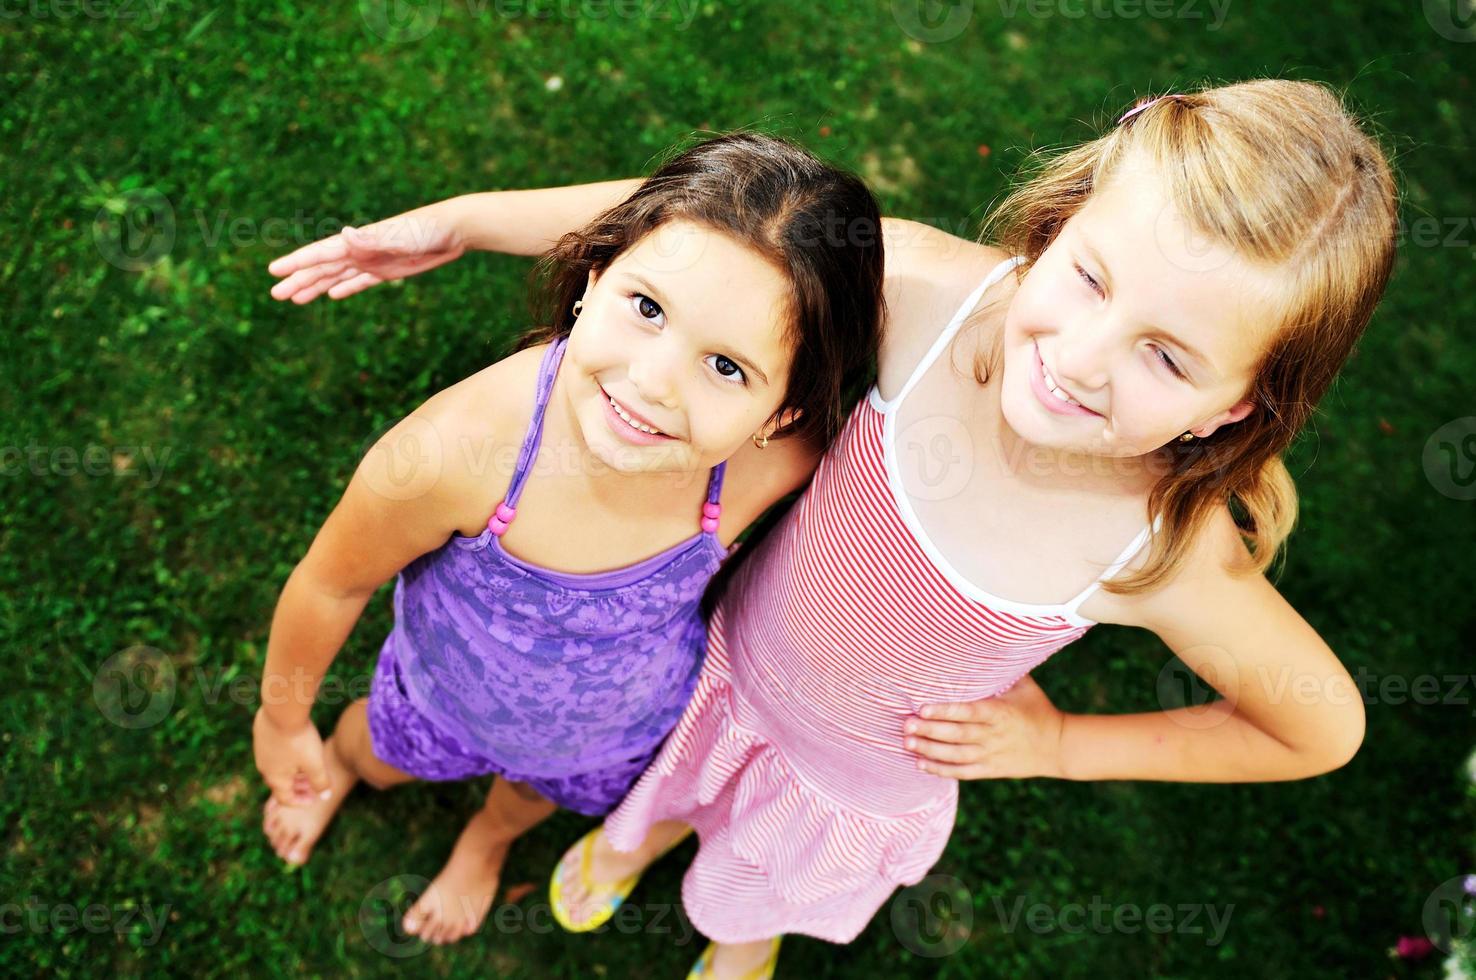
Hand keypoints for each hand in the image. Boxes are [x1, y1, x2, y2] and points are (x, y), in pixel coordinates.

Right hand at [253, 707, 332, 805]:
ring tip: (307, 769)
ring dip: (293, 772)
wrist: (282, 710)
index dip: (300, 802)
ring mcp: (261, 750)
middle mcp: (264, 767)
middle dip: (298, 787)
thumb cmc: (300, 740)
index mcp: (275, 778)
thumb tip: (326, 796)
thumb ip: (320, 782)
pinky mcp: (262, 735)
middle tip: (312, 786)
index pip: (285, 798)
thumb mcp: (315, 763)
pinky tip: (298, 748)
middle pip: (281, 783)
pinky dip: (287, 757)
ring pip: (278, 768)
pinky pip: (275, 753)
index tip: (313, 799)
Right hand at [267, 206, 465, 303]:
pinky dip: (346, 288)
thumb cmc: (427, 229)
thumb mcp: (399, 237)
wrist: (454, 230)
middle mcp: (360, 251)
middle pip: (322, 268)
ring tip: (296, 299)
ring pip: (337, 277)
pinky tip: (333, 295)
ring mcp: (373, 260)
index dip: (296, 263)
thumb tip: (345, 234)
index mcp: (358, 242)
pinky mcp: (389, 270)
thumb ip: (371, 239)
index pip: (320, 254)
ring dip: (317, 286)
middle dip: (299, 280)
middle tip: (275, 294)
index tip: (273, 271)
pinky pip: (361, 282)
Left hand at [903, 674, 1066, 779]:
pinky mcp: (991, 770)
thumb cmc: (1038, 709)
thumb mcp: (1025, 686)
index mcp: (1001, 713)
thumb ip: (1004, 670)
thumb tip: (985, 641)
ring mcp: (991, 755)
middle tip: (906, 725)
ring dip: (930, 750)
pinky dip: (941, 770)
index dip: (945, 711)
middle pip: (957, 735)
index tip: (922, 708)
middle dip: (929, 731)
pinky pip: (963, 772)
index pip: (969, 712)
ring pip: (956, 756)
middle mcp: (994, 736)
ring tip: (908, 742)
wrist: (1058, 746)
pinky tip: (921, 763)